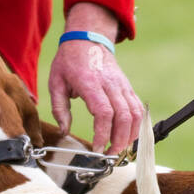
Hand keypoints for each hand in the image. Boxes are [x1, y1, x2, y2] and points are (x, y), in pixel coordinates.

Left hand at [47, 2, 142, 153]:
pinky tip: (128, 137)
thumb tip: (64, 131)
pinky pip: (138, 108)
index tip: (97, 149)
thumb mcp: (55, 82)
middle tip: (110, 156)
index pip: (104, 113)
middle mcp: (110, 84)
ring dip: (130, 136)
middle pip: (123, 117)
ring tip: (120, 150)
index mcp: (91, 83)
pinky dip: (137, 125)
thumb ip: (60, 109)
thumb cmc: (69, 61)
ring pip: (135, 114)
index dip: (103, 134)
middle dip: (119, 141)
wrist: (88, 38)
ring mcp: (122, 85)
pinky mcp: (128, 87)